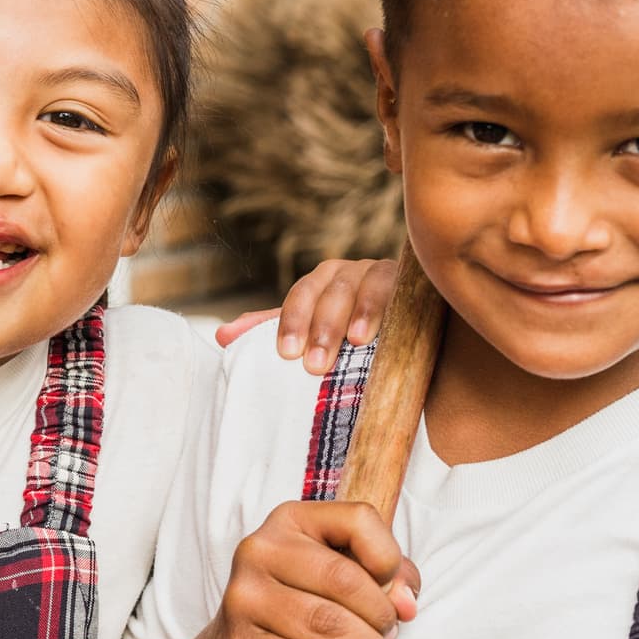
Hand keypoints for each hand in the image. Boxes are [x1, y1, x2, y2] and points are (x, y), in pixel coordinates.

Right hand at [198, 501, 420, 638]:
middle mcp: (260, 550)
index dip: (390, 559)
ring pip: (327, 625)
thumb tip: (406, 603)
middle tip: (388, 637)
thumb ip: (388, 576)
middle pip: (343, 579)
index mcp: (291, 519)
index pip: (358, 520)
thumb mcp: (346, 574)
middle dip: (379, 616)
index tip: (395, 592)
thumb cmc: (304, 605)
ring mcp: (244, 598)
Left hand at [215, 257, 399, 373]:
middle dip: (323, 327)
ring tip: (355, 343)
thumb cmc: (349, 338)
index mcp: (322, 281)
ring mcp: (385, 274)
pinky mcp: (415, 284)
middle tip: (315, 365)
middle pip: (333, 292)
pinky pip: (405, 288)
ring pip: (368, 285)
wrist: (407, 335)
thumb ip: (273, 331)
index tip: (288, 354)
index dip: (293, 322)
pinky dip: (395, 305)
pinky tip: (390, 326)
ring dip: (361, 313)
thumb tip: (223, 336)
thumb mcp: (312, 335)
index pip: (302, 295)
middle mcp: (351, 272)